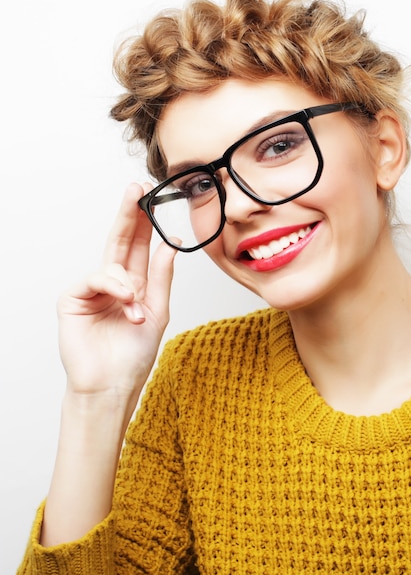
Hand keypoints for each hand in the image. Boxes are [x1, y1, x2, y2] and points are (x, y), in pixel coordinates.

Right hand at [57, 182, 177, 406]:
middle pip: (121, 241)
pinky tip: (126, 303)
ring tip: (136, 306)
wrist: (112, 384)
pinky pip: (95, 279)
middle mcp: (114, 283)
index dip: (146, 222)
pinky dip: (114, 288)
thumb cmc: (134, 354)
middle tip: (138, 189)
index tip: (155, 197)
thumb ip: (162, 276)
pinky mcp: (73, 298)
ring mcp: (93, 289)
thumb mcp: (158, 311)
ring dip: (128, 281)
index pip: (140, 246)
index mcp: (135, 284)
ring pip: (109, 261)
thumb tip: (173, 244)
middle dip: (130, 215)